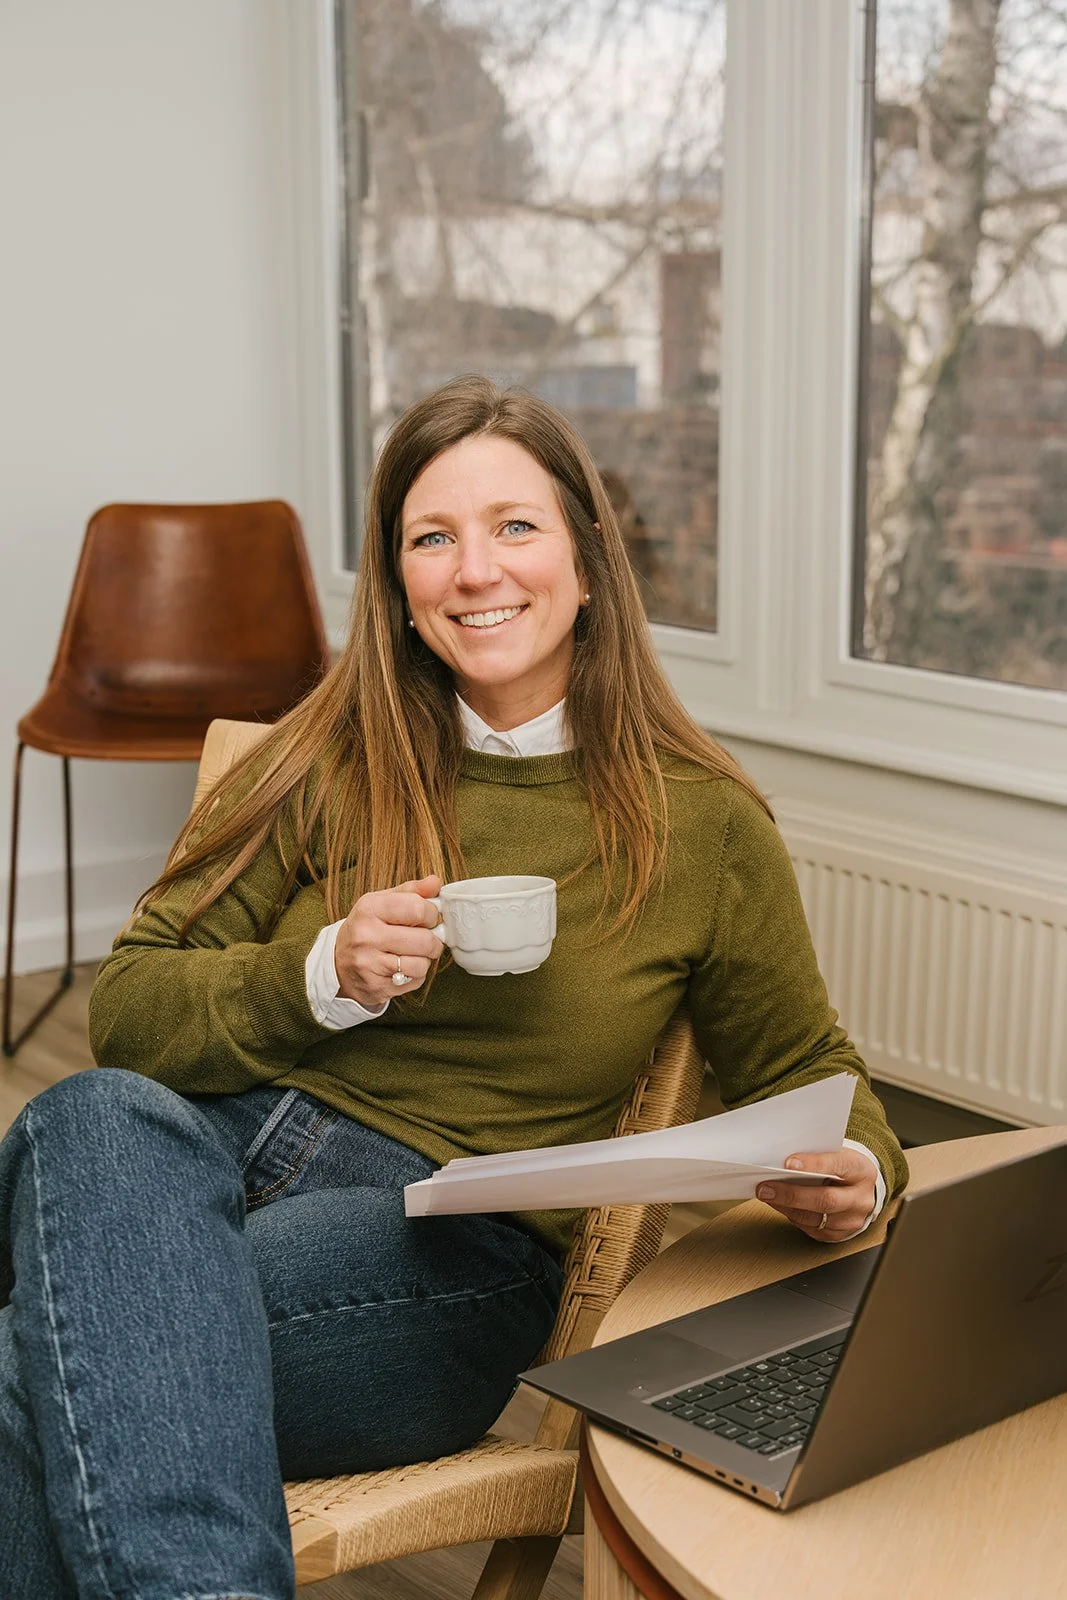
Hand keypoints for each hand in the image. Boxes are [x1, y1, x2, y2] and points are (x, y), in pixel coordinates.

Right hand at [333, 875, 443, 1009]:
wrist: (337, 965)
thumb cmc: (366, 929)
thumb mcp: (382, 903)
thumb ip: (410, 891)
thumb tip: (435, 882)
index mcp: (369, 909)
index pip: (417, 908)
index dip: (431, 914)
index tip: (428, 917)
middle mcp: (366, 936)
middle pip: (424, 939)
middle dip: (433, 940)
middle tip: (426, 938)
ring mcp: (370, 964)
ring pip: (421, 964)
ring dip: (425, 959)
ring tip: (413, 953)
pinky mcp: (377, 987)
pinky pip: (414, 981)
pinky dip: (416, 975)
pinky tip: (403, 968)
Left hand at [756, 1148, 875, 1242]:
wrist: (861, 1189)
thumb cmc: (842, 1167)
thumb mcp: (837, 1153)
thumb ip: (816, 1155)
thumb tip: (782, 1160)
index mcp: (862, 1170)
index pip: (839, 1165)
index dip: (814, 1164)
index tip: (789, 1163)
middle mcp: (861, 1199)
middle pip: (826, 1200)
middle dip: (792, 1194)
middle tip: (766, 1188)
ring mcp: (853, 1220)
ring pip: (816, 1218)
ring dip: (787, 1207)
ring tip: (768, 1196)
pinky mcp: (840, 1234)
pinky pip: (813, 1229)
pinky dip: (792, 1217)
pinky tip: (780, 1206)